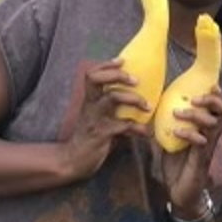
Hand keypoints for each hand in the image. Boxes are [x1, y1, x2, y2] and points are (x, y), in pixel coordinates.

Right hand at [59, 58, 150, 182]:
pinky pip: (123, 125)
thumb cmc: (90, 137)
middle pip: (97, 79)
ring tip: (147, 106)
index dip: (106, 65)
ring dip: (133, 98)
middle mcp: (91, 105)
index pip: (92, 74)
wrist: (74, 160)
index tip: (122, 61)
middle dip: (118, 75)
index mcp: (90, 100)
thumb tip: (136, 99)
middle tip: (136, 81)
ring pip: (112, 97)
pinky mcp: (102, 134)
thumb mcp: (98, 118)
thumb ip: (111, 108)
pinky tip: (146, 132)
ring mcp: (95, 118)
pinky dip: (138, 128)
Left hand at [159, 85, 221, 213]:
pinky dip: (189, 133)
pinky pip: (201, 141)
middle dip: (212, 100)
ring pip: (216, 123)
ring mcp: (208, 147)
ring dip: (197, 115)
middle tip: (193, 99)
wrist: (179, 193)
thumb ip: (166, 126)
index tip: (206, 84)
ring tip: (178, 114)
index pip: (220, 107)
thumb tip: (150, 109)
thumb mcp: (170, 141)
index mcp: (206, 130)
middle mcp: (211, 136)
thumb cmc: (177, 167)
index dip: (216, 94)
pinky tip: (176, 133)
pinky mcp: (201, 159)